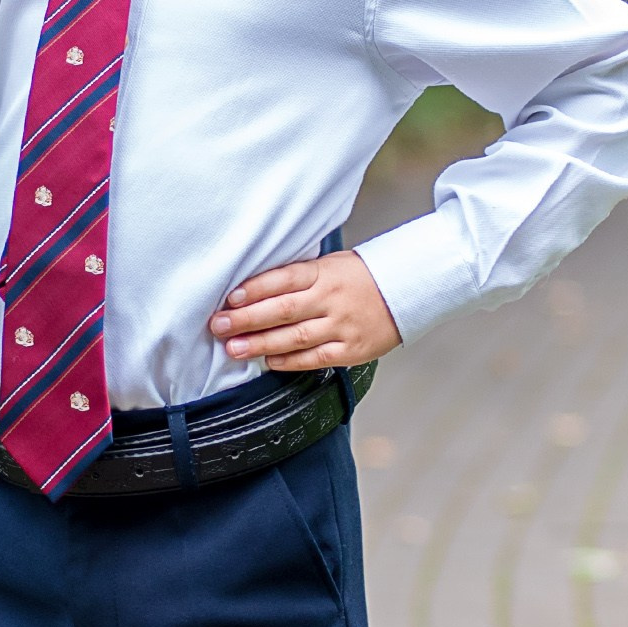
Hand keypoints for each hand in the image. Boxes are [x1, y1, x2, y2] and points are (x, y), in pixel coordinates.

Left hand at [210, 250, 401, 373]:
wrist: (408, 291)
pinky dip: (289, 361)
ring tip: (233, 349)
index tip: (229, 298)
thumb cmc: (360, 277)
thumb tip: (252, 291)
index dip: (255, 289)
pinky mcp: (352, 350)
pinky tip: (268, 361)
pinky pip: (315, 358)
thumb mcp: (330, 265)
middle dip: (246, 319)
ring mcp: (342, 326)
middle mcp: (332, 299)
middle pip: (283, 310)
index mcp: (324, 273)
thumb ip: (297, 277)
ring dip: (261, 344)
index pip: (284, 279)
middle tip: (218, 326)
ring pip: (295, 337)